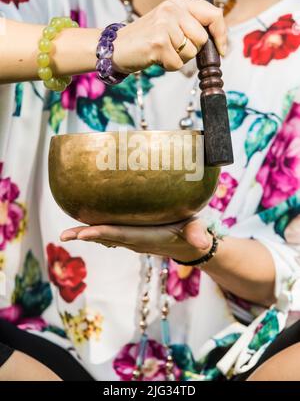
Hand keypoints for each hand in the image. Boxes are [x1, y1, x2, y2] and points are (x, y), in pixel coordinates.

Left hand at [60, 217, 212, 262]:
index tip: (83, 233)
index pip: (120, 234)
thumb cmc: (192, 234)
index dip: (101, 233)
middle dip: (85, 236)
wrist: (190, 246)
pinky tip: (84, 225)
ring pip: (105, 236)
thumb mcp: (197, 232)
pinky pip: (110, 233)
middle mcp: (134, 240)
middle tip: (64, 236)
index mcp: (146, 237)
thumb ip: (198, 235)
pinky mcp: (132, 235)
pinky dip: (95, 230)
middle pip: (105, 237)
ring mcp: (131, 239)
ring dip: (86, 234)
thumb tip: (202, 242)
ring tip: (66, 234)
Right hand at [113, 0, 226, 73]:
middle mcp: (173, 8)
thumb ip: (191, 24)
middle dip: (192, 50)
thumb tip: (218, 41)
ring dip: (179, 59)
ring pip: (191, 52)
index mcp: (179, 1)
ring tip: (163, 52)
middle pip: (202, 39)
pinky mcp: (158, 42)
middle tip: (174, 49)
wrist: (115, 46)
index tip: (222, 50)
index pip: (214, 14)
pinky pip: (177, 63)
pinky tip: (156, 58)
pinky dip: (169, 66)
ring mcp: (165, 24)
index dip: (221, 34)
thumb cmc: (146, 38)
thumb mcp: (169, 22)